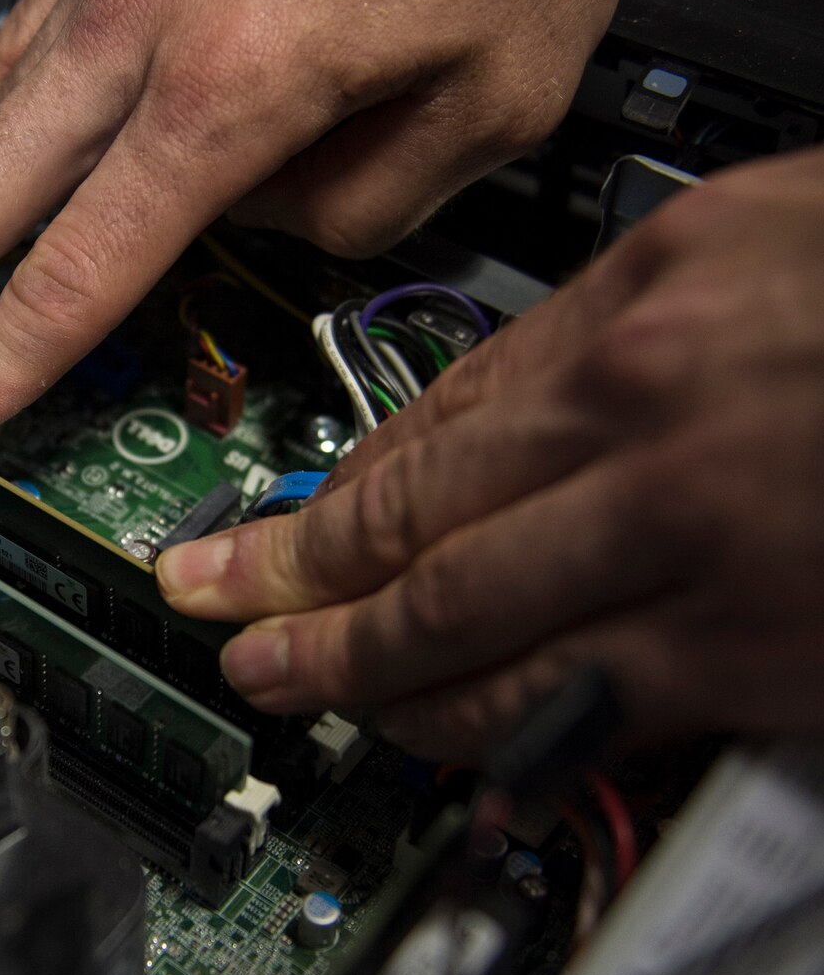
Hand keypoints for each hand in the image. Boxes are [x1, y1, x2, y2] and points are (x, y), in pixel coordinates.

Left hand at [156, 150, 823, 759]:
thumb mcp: (778, 236)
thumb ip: (644, 308)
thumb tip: (526, 396)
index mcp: (652, 298)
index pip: (434, 411)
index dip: (328, 478)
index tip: (263, 514)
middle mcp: (647, 417)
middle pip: (412, 518)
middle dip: (290, 574)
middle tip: (207, 607)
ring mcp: (692, 544)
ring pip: (461, 621)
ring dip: (350, 663)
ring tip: (277, 681)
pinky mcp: (752, 655)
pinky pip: (570, 701)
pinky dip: (477, 728)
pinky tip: (421, 738)